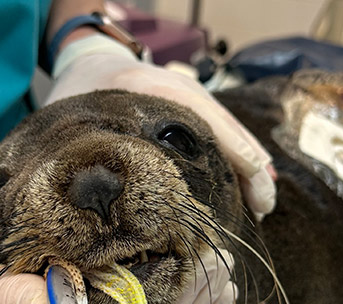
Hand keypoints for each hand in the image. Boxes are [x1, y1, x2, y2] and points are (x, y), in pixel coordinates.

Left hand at [46, 35, 276, 216]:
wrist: (90, 57)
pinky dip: (238, 153)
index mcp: (153, 90)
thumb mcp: (78, 118)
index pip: (206, 119)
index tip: (254, 182)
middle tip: (265, 206)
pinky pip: (222, 130)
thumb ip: (91, 149)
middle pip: (227, 126)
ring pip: (229, 129)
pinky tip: (253, 178)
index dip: (234, 152)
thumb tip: (100, 199)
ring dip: (249, 163)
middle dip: (251, 166)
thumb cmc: (80, 93)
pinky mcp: (191, 105)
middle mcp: (181, 89)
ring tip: (264, 200)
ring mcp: (190, 95)